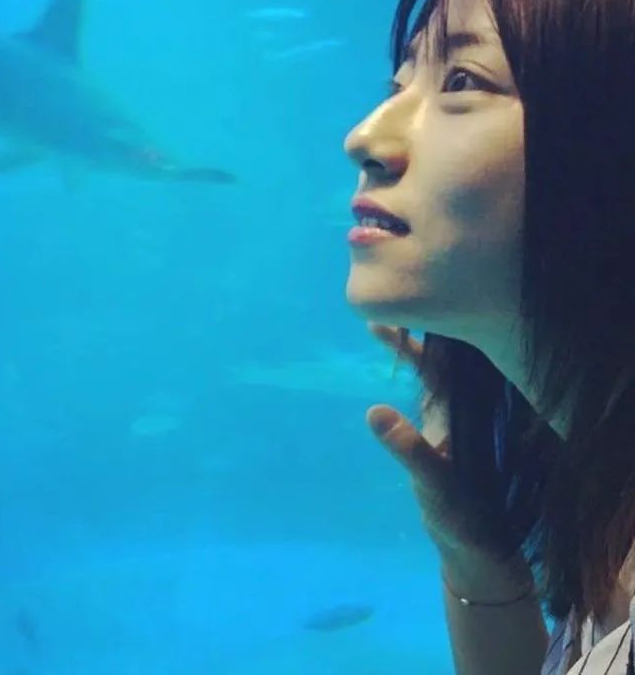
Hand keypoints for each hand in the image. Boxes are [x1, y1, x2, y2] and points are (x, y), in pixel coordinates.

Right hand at [365, 324, 523, 577]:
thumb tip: (374, 411)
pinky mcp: (441, 427)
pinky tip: (395, 362)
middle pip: (441, 354)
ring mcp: (450, 415)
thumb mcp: (433, 483)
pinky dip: (410, 366)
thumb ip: (408, 448)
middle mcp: (459, 405)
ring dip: (413, 344)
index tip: (389, 314)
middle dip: (416, 327)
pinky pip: (427, 384)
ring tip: (384, 322)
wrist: (475, 545)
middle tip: (382, 304)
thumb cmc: (461, 515)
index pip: (441, 358)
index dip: (419, 334)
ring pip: (436, 366)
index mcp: (460, 409)